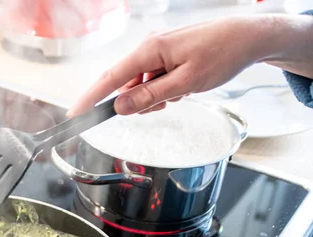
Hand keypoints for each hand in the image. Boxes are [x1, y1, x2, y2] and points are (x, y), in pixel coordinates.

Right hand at [67, 15, 306, 116]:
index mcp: (150, 50)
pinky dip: (162, 90)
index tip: (74, 114)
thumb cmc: (221, 54)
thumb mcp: (186, 82)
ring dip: (154, 97)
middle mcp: (149, 48)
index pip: (110, 78)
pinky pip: (153, 79)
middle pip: (125, 84)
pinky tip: (182, 87)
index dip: (90, 98)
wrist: (247, 37)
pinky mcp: (166, 56)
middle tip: (164, 105)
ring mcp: (158, 52)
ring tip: (180, 93)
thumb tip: (121, 107)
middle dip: (138, 101)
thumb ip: (150, 96)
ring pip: (140, 85)